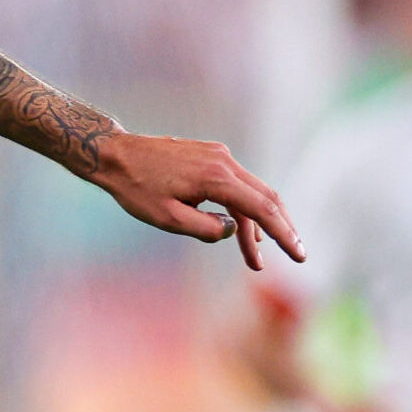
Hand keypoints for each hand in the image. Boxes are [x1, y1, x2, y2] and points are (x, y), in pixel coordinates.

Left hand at [88, 132, 303, 269]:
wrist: (112, 154)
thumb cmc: (135, 187)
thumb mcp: (168, 218)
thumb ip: (207, 229)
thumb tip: (234, 230)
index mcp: (216, 177)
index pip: (262, 209)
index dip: (284, 235)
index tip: (299, 256)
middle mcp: (223, 161)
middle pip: (266, 198)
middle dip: (281, 229)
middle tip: (295, 256)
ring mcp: (218, 155)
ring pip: (252, 192)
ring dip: (257, 224)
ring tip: (255, 257)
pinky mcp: (210, 156)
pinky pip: (237, 184)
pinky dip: (243, 207)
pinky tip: (244, 230)